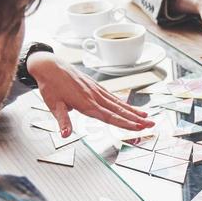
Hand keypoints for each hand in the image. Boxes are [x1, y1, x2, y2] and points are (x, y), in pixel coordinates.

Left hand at [29, 53, 154, 135]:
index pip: (109, 117)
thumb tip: (65, 135)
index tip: (138, 128)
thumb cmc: (51, 85)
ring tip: (147, 117)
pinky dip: (124, 103)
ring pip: (119, 103)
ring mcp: (97, 91)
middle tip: (151, 124)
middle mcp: (95, 97)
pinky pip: (113, 97)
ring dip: (134, 111)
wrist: (50, 66)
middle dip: (136, 118)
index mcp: (86, 103)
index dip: (125, 123)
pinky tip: (130, 107)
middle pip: (119, 110)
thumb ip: (63, 120)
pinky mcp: (96, 87)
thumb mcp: (53, 105)